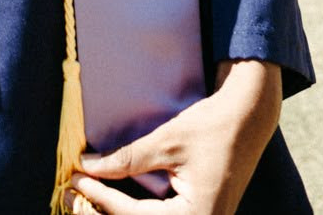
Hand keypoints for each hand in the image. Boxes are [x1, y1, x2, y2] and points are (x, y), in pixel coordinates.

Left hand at [67, 60, 281, 214]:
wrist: (250, 118)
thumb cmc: (212, 126)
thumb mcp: (167, 141)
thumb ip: (128, 160)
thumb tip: (89, 167)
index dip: (101, 197)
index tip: (76, 179)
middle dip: (104, 211)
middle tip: (73, 194)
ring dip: (118, 211)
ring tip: (87, 195)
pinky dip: (135, 209)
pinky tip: (114, 197)